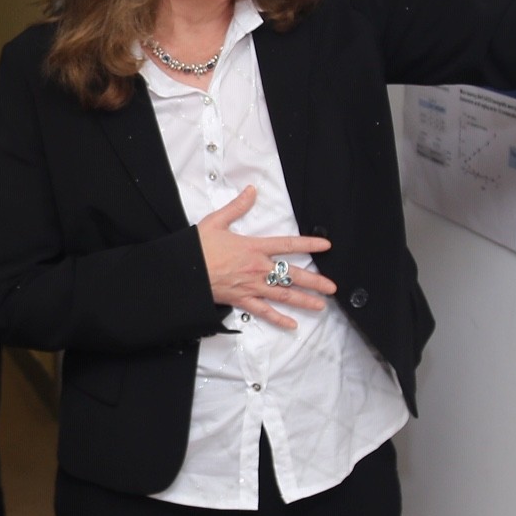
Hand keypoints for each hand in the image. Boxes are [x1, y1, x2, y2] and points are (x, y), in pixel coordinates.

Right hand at [197, 184, 334, 331]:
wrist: (184, 272)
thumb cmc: (198, 247)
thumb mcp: (216, 221)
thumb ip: (237, 207)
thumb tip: (252, 190)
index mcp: (254, 247)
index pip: (288, 244)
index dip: (309, 243)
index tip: (327, 246)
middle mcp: (258, 268)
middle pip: (292, 275)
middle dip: (314, 281)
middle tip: (332, 287)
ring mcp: (252, 287)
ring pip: (283, 294)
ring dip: (304, 300)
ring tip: (321, 305)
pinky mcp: (242, 300)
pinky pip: (264, 312)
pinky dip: (278, 319)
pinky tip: (292, 324)